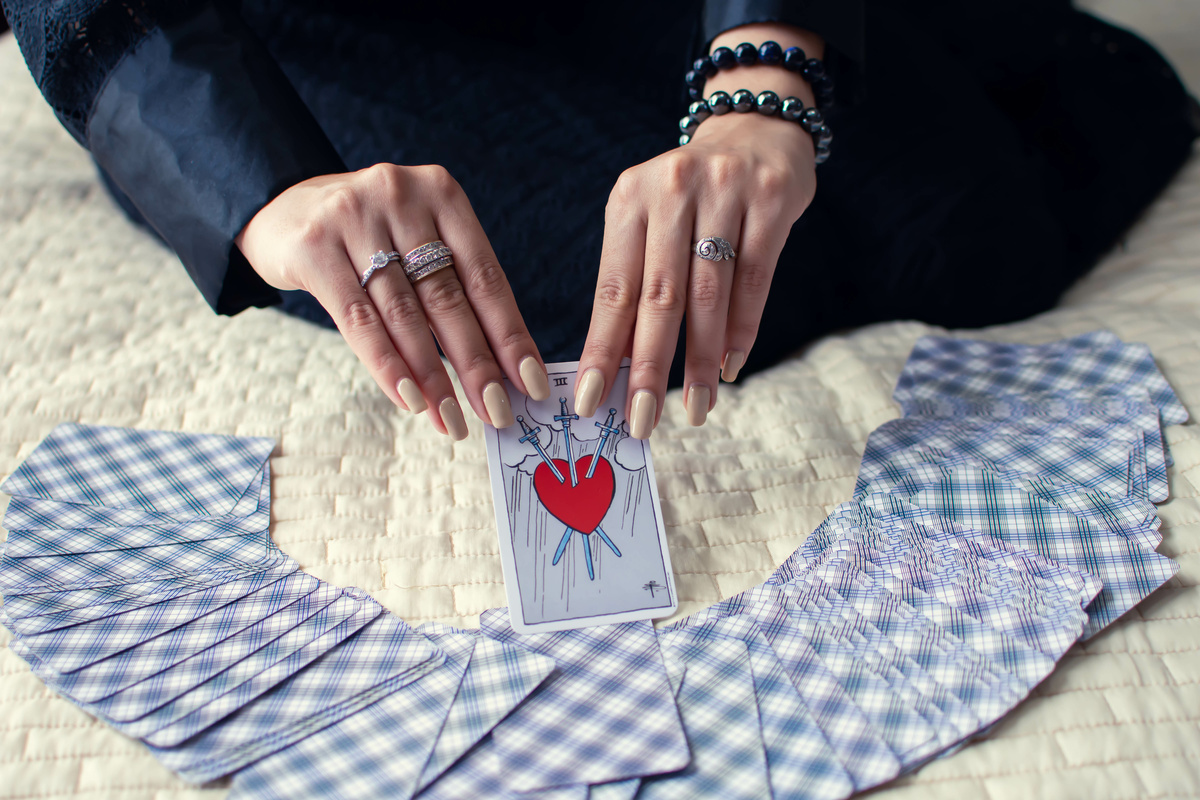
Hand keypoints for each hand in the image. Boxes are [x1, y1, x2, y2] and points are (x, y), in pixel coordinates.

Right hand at [236, 163, 550, 439]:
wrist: (280, 207)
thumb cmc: (367, 237)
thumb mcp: (415, 240)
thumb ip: (450, 286)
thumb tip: (496, 369)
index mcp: (442, 194)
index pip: (485, 276)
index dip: (510, 334)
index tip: (531, 383)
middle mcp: (402, 197)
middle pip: (448, 298)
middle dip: (477, 365)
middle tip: (498, 414)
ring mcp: (354, 218)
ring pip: (404, 314)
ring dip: (433, 376)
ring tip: (454, 420)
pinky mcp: (314, 247)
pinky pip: (359, 320)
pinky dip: (387, 366)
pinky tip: (410, 400)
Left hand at [574, 112, 816, 436]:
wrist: (755, 129)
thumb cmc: (691, 195)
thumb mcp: (650, 219)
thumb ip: (637, 282)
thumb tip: (622, 368)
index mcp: (628, 199)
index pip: (613, 289)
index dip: (602, 350)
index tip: (592, 402)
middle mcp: (671, 190)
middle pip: (659, 297)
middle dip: (649, 368)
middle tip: (641, 421)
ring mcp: (724, 190)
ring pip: (709, 294)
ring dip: (699, 360)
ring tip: (694, 409)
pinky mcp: (770, 199)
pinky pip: (754, 279)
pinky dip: (742, 330)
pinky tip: (728, 367)